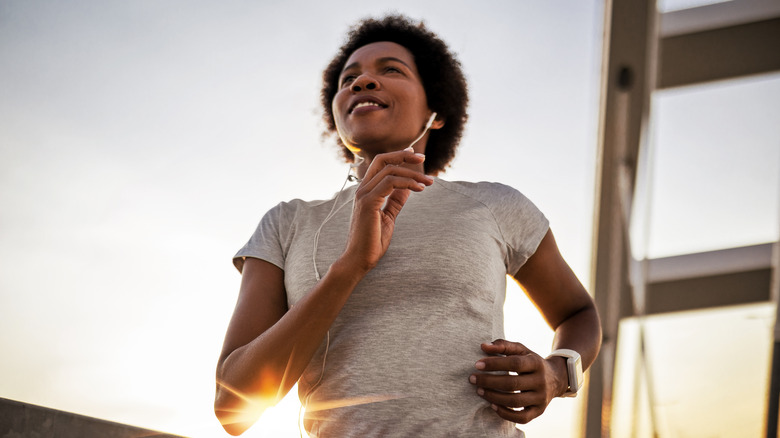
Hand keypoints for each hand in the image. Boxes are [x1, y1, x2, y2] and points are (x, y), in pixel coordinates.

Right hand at [340, 147, 432, 272]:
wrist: (360, 259)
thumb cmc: (372, 241)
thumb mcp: (388, 217)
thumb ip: (396, 201)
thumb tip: (408, 188)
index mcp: (366, 191)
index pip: (380, 164)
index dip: (397, 156)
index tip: (414, 155)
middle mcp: (362, 189)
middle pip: (382, 160)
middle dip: (403, 156)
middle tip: (423, 159)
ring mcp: (364, 195)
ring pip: (390, 171)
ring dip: (412, 174)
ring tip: (429, 182)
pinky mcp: (368, 203)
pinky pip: (390, 183)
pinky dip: (407, 183)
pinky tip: (419, 189)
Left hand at [469, 339, 567, 423]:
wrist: (555, 378)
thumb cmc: (530, 361)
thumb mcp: (521, 350)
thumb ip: (502, 345)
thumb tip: (483, 346)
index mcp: (536, 363)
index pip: (514, 363)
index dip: (494, 364)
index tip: (477, 364)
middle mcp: (541, 381)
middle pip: (512, 383)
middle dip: (489, 381)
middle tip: (472, 379)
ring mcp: (541, 398)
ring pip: (515, 401)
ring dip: (494, 397)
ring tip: (479, 391)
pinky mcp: (539, 411)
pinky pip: (521, 417)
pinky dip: (505, 413)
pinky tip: (492, 405)